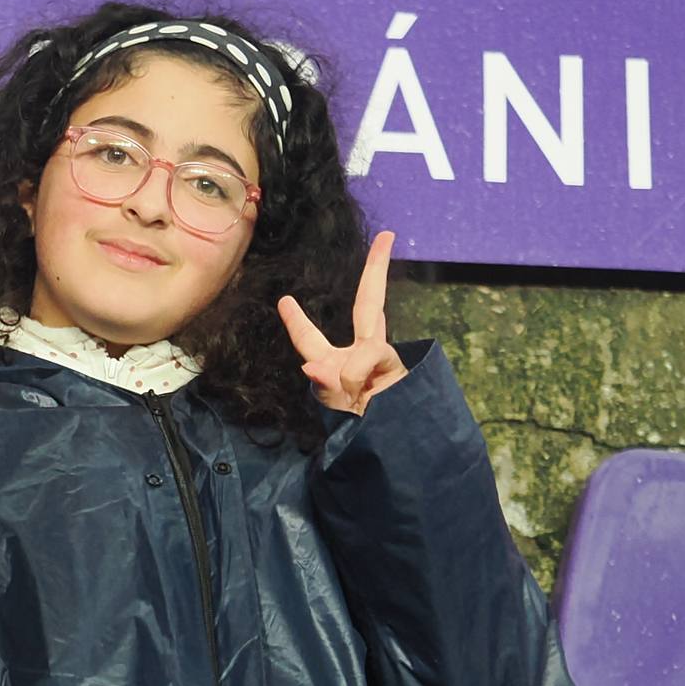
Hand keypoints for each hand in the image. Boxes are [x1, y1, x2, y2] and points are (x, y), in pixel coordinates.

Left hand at [278, 230, 407, 413]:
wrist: (395, 448)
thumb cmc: (361, 428)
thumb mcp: (334, 408)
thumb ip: (325, 385)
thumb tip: (314, 366)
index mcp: (337, 363)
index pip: (311, 337)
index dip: (296, 321)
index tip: (284, 300)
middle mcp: (363, 355)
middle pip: (370, 304)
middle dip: (377, 269)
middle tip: (387, 236)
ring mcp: (385, 360)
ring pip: (366, 347)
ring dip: (350, 375)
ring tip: (353, 398)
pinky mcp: (400, 368)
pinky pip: (372, 360)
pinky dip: (360, 377)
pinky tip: (364, 397)